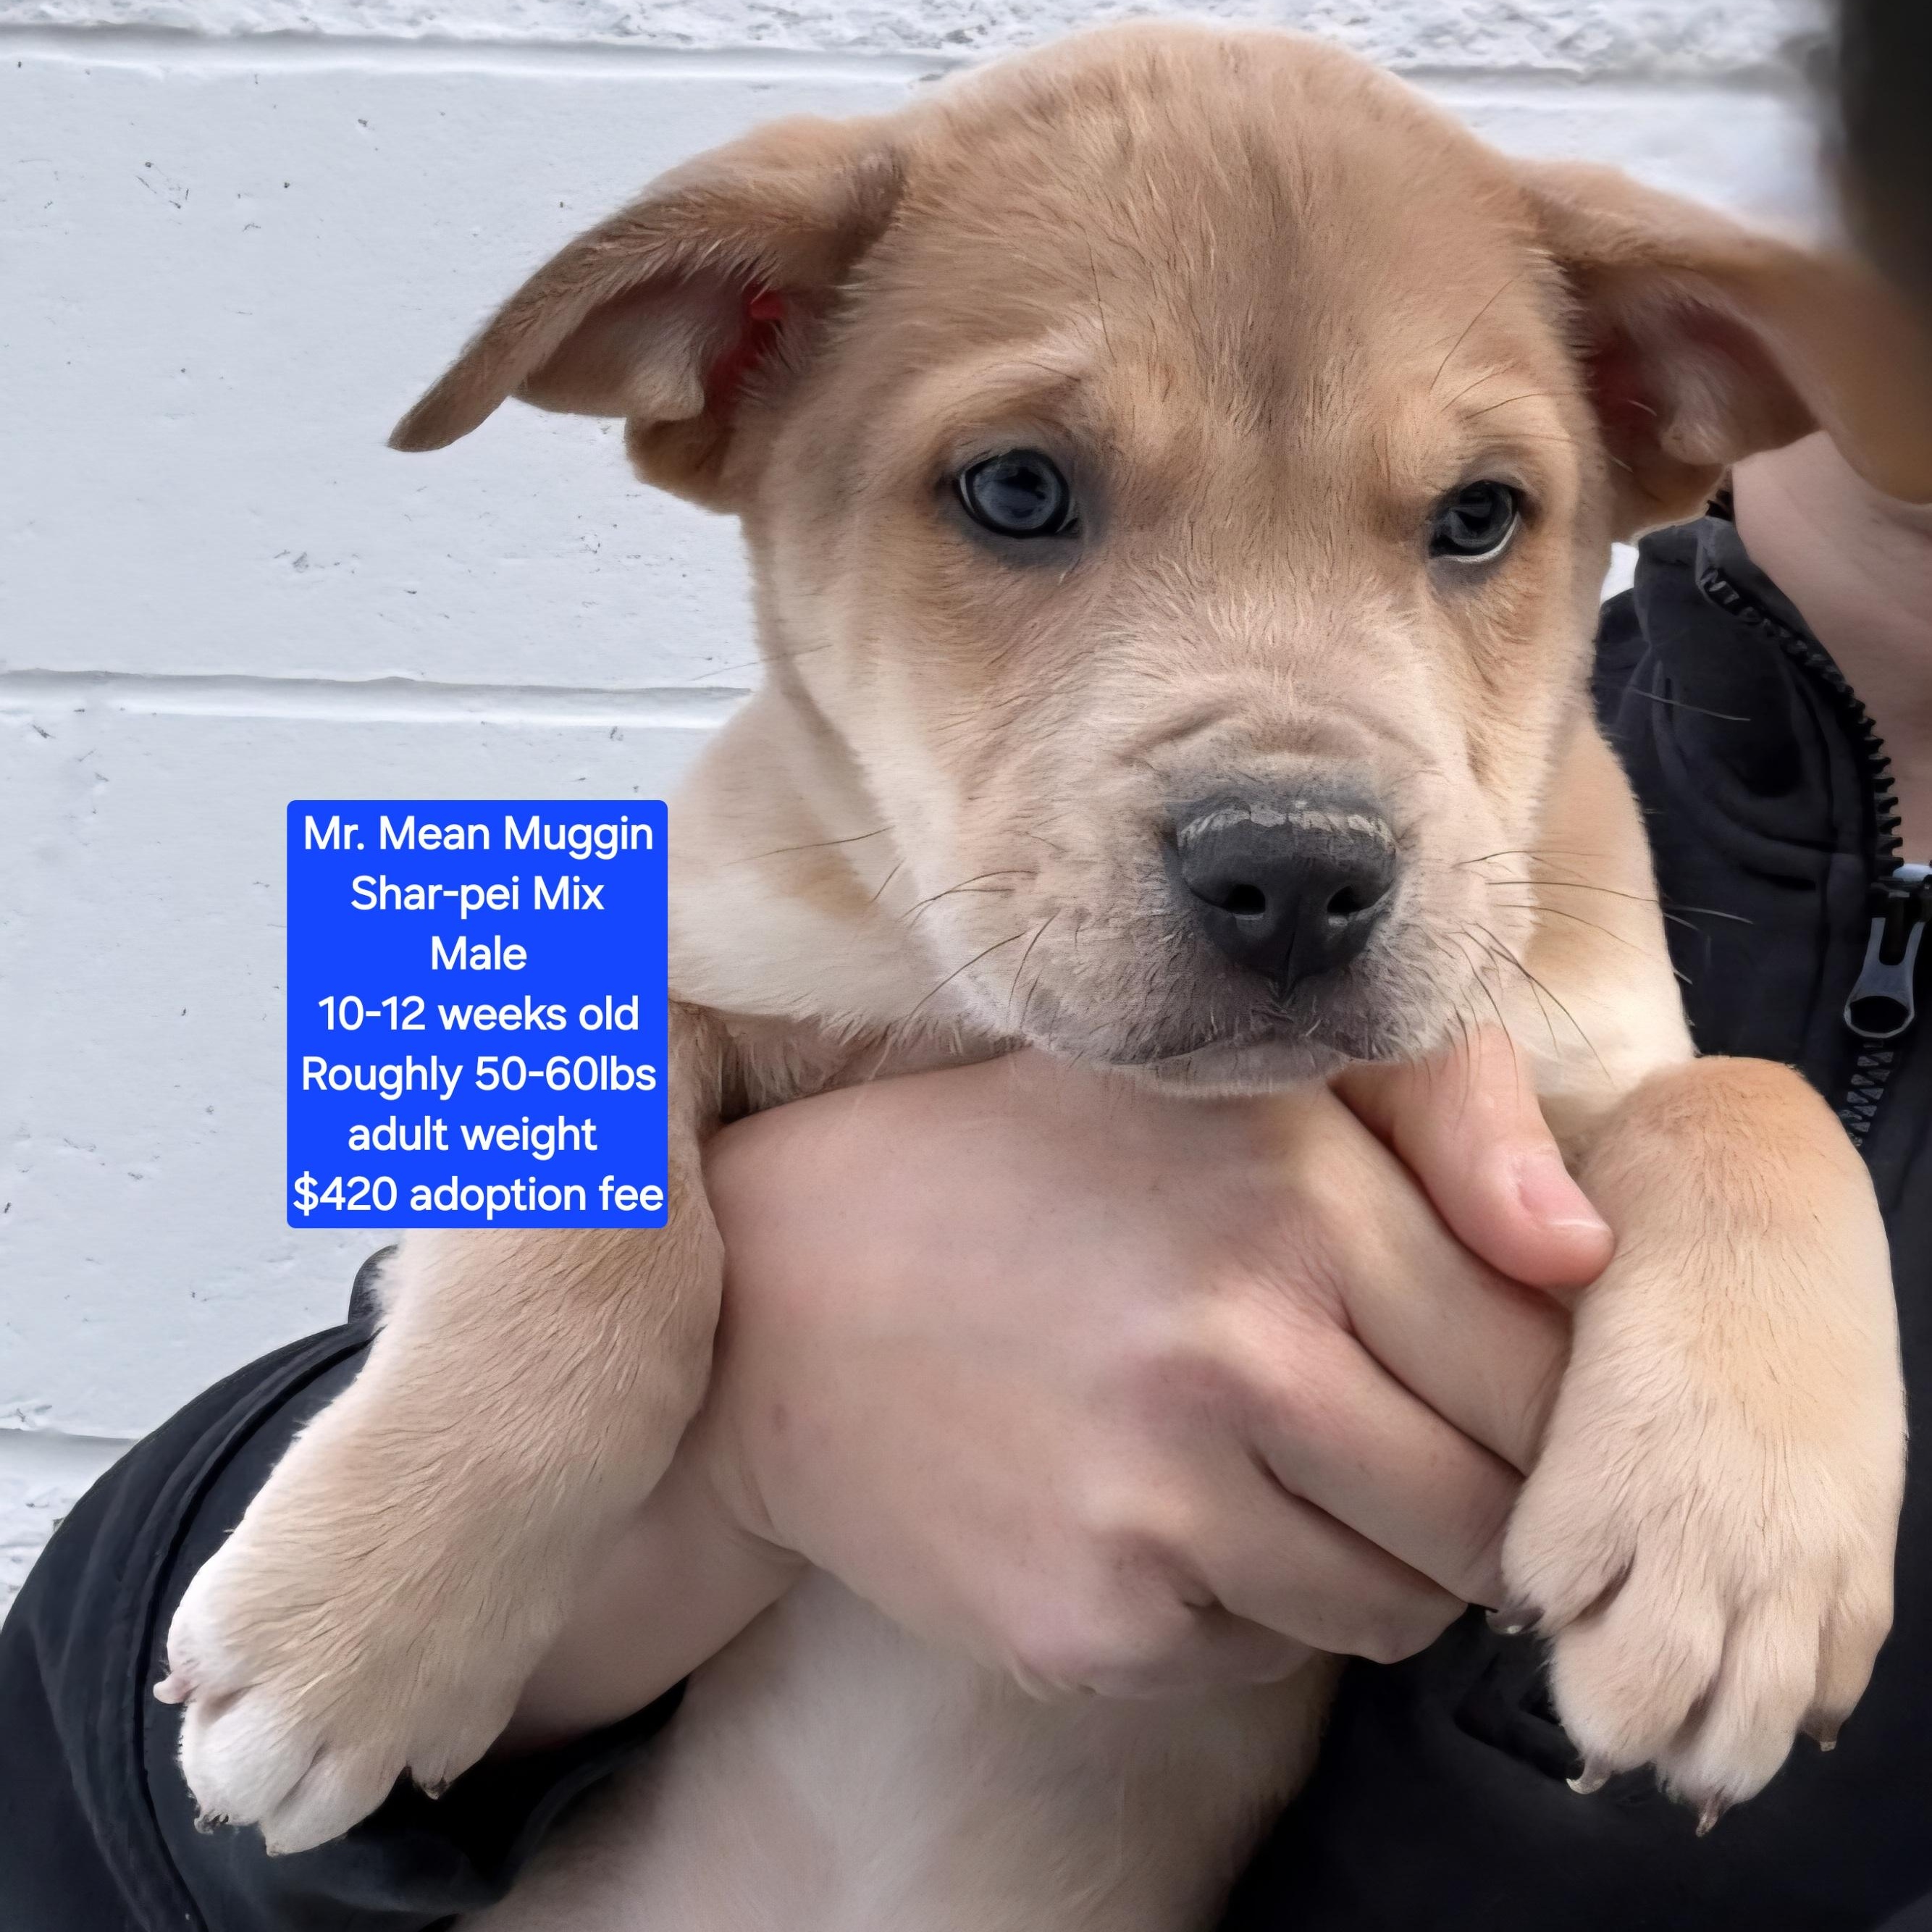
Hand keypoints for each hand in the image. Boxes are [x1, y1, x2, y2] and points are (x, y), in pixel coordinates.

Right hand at [505, 1035, 1604, 1741]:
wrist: (781, 1288)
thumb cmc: (1023, 1171)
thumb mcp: (1214, 1085)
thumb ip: (1433, 1122)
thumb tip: (1583, 1258)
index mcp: (1292, 1192)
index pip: (1543, 1370)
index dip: (1534, 1399)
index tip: (1473, 1391)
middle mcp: (1237, 1344)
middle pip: (1489, 1513)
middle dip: (1466, 1497)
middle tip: (1378, 1444)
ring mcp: (1157, 1499)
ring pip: (1394, 1607)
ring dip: (1362, 1558)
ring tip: (1259, 1468)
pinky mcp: (1092, 1621)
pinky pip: (1264, 1654)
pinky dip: (1238, 1602)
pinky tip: (1149, 1509)